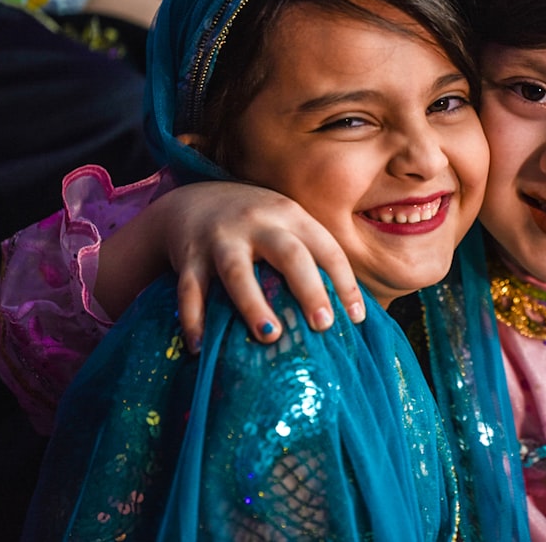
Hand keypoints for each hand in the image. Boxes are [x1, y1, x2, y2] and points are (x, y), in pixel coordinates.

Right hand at [97, 181, 363, 351]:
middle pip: (289, 254)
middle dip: (309, 289)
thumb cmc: (256, 226)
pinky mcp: (189, 255)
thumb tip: (351, 312)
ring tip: (270, 336)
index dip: (345, 282)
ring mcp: (221, 238)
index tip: (356, 318)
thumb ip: (312, 256)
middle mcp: (258, 223)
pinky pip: (190, 289)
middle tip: (323, 325)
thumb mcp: (287, 226)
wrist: (193, 198)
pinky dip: (193, 318)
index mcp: (290, 216)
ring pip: (237, 271)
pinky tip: (200, 346)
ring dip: (254, 304)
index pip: (326, 248)